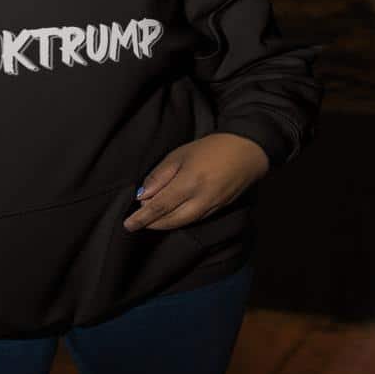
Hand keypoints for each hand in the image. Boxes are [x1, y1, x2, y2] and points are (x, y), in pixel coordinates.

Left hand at [122, 132, 269, 231]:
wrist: (246, 152)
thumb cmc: (210, 148)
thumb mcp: (180, 155)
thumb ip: (160, 176)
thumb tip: (142, 196)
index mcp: (189, 183)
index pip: (159, 207)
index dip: (142, 218)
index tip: (128, 225)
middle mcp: (200, 200)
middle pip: (170, 220)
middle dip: (151, 223)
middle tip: (137, 221)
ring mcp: (211, 207)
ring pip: (182, 223)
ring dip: (164, 224)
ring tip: (151, 219)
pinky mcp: (218, 210)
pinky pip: (194, 220)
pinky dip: (178, 220)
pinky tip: (170, 215)